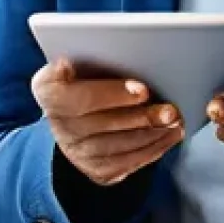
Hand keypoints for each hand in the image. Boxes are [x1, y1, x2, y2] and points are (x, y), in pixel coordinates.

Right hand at [31, 59, 184, 186]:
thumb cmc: (82, 75)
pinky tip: (168, 136)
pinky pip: (125, 164)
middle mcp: (58, 125)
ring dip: (151, 135)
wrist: (71, 112)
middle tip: (170, 110)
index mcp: (48, 90)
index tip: (143, 88)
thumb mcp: (75, 58)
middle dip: (141, 118)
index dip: (113, 94)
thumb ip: (85, 52)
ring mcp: (75, 152)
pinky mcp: (94, 170)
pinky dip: (151, 150)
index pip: (79, 96)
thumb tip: (88, 56)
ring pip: (116, 147)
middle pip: (102, 125)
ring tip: (175, 121)